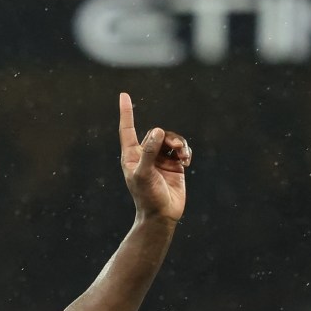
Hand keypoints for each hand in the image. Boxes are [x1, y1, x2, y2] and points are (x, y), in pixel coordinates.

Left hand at [118, 93, 190, 224]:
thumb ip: (149, 151)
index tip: (124, 95)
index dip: (126, 113)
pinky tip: (186, 161)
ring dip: (179, 144)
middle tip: (175, 149)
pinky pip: (181, 149)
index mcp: (132, 156)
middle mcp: (145, 155)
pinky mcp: (174, 165)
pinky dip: (185, 152)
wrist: (162, 215)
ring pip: (171, 140)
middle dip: (168, 138)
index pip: (127, 129)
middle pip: (157, 133)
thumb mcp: (144, 174)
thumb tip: (158, 131)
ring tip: (183, 156)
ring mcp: (160, 160)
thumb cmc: (147, 197)